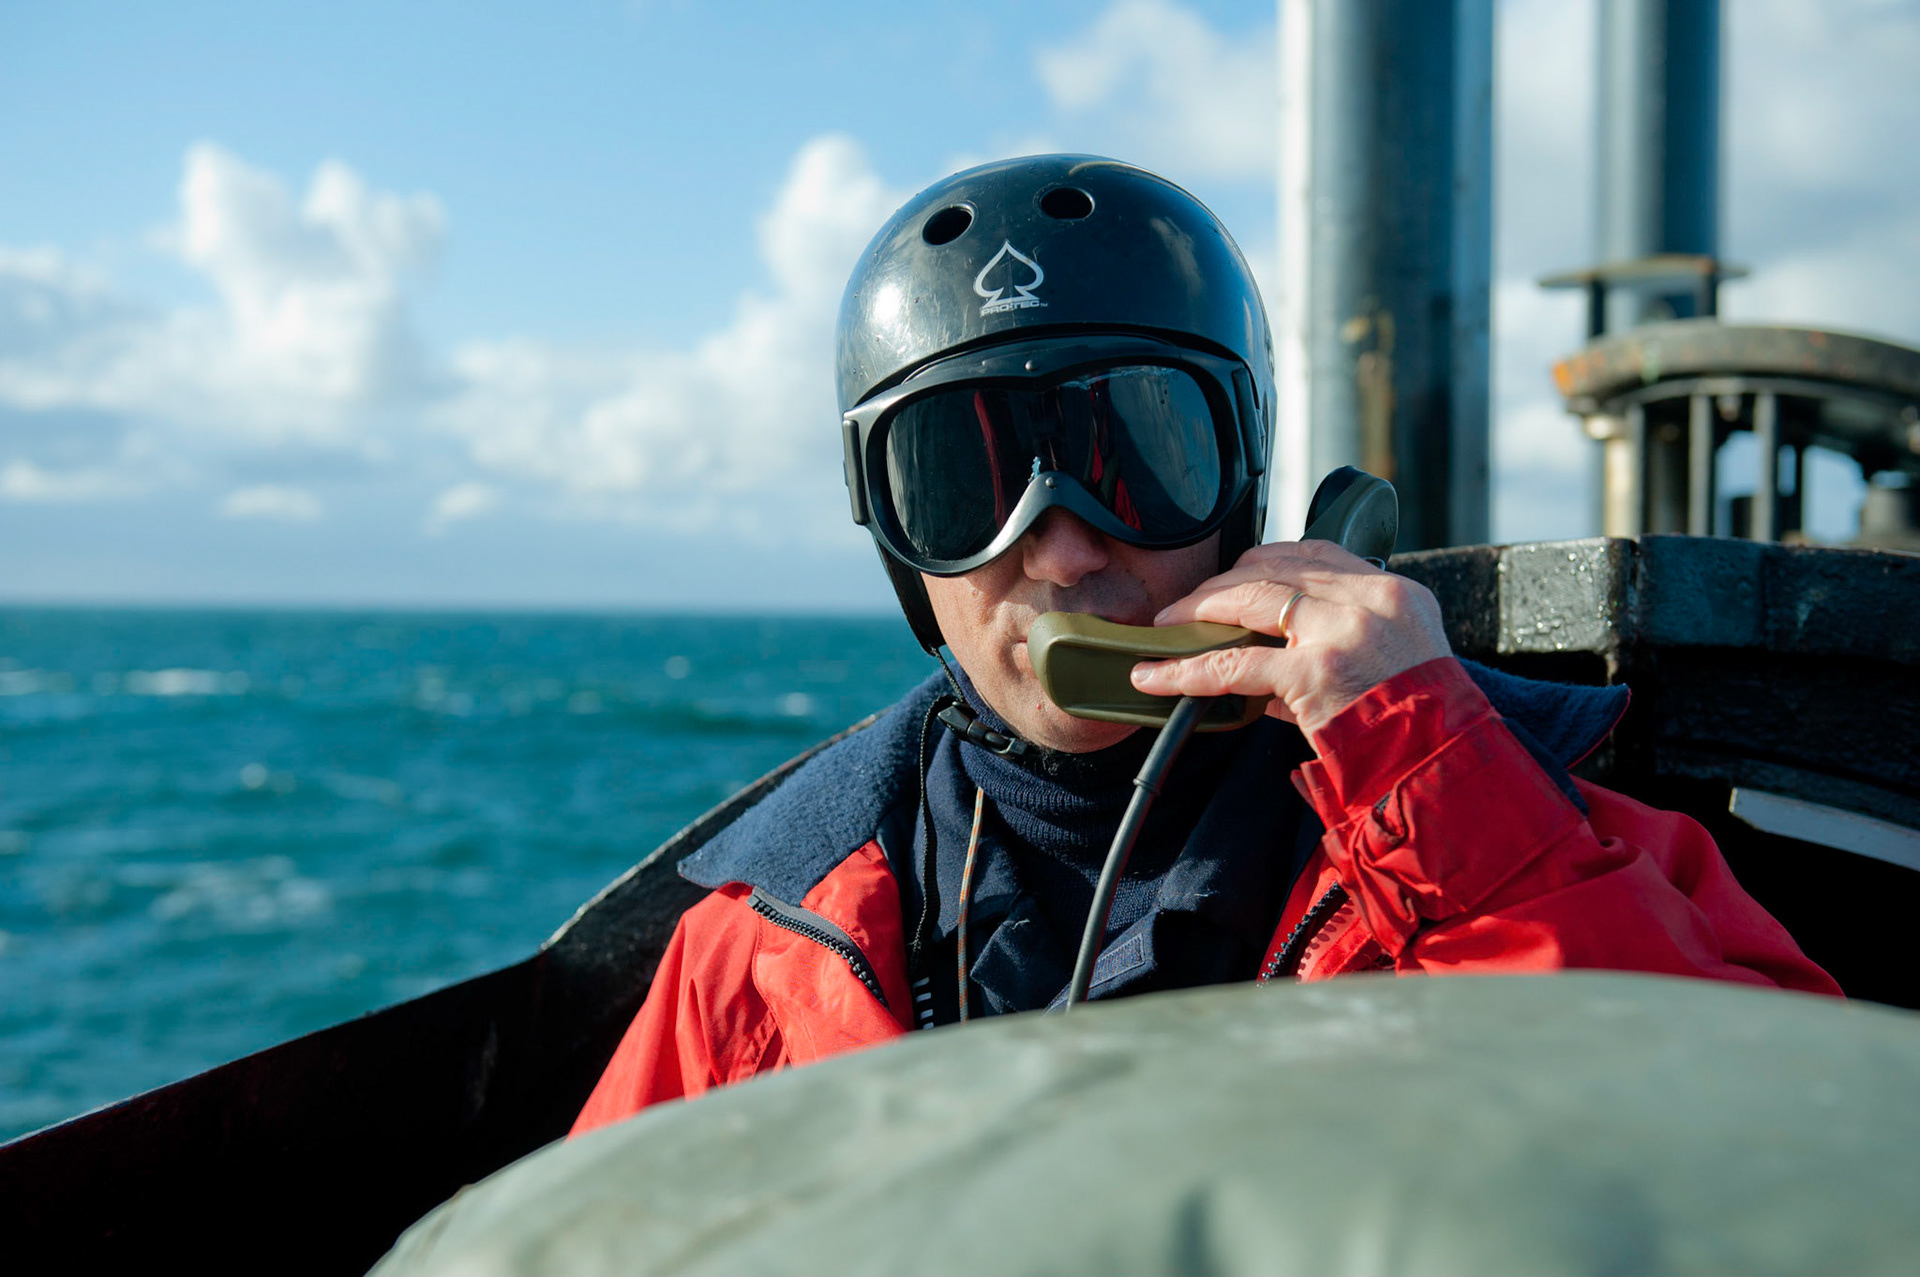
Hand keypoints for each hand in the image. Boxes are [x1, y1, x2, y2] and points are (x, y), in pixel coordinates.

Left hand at [1128, 540, 1451, 738]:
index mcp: (1395, 593)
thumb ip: (1338, 647)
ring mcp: (1342, 632)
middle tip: (1187, 605)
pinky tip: (1158, 676)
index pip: (1317, 552)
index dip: (1265, 561)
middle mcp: (1370, 600)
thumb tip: (1269, 658)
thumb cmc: (1421, 728)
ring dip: (1198, 610)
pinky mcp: (1315, 672)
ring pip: (1249, 599)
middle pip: (1275, 567)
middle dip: (1221, 584)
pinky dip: (1187, 670)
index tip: (1235, 575)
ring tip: (1167, 627)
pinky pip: (1235, 663)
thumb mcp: (1396, 665)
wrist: (1443, 767)